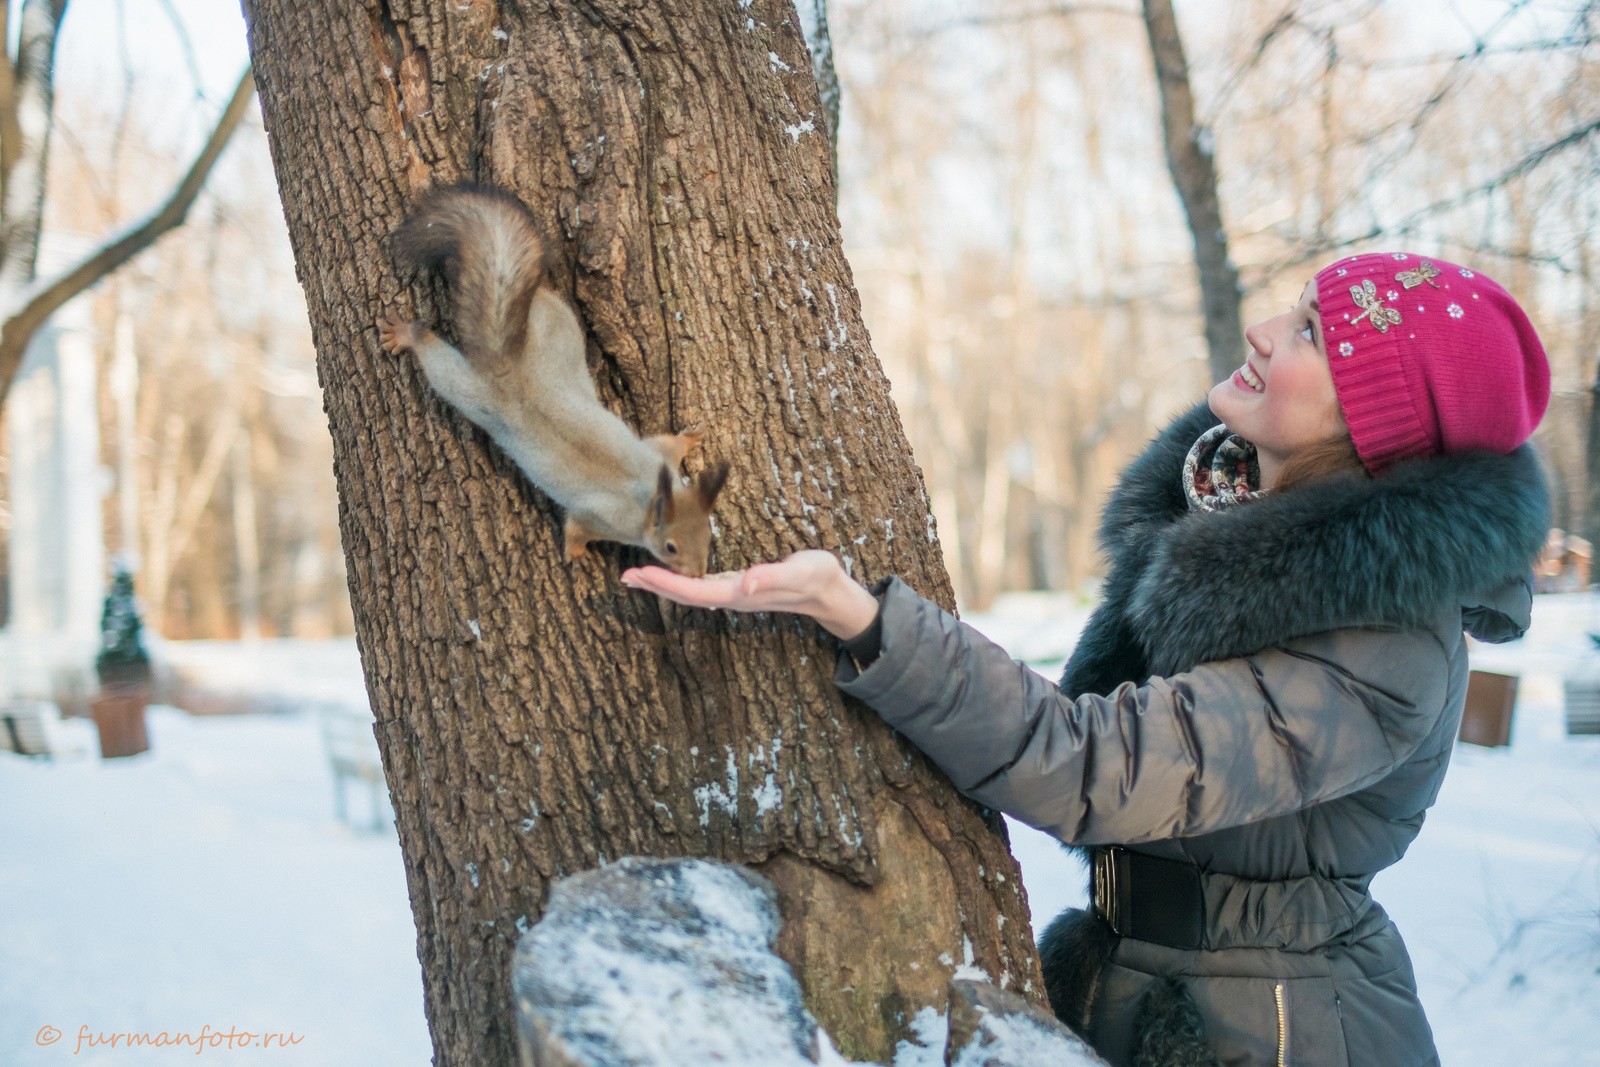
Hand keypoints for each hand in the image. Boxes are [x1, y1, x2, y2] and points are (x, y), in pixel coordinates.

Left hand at [621, 549, 880, 638]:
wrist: (831, 592)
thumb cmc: (818, 578)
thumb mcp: (801, 572)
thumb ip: (773, 576)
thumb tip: (745, 584)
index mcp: (741, 593)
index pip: (694, 591)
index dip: (665, 584)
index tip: (640, 575)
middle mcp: (733, 596)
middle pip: (685, 595)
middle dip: (656, 586)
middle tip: (626, 576)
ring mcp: (736, 593)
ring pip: (691, 592)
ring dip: (664, 584)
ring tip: (639, 575)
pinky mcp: (740, 587)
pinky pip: (702, 586)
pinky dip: (681, 580)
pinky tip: (673, 574)